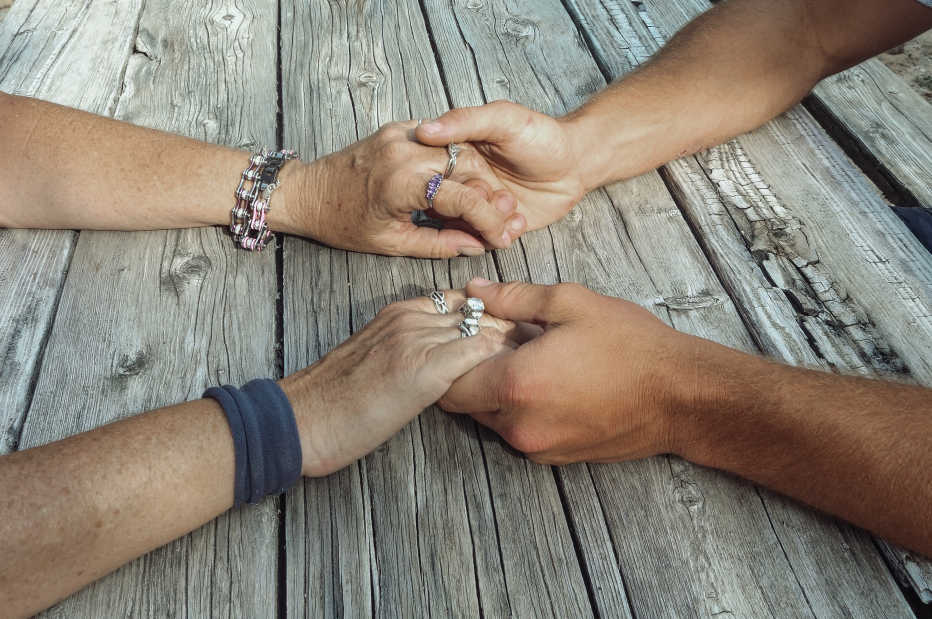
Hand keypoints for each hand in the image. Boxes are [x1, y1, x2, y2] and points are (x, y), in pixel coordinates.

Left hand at [275, 121, 526, 257]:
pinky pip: (440, 140)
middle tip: (496, 219)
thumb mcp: (392, 244)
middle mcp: (406, 151)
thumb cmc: (343, 223)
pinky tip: (458, 181)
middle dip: (489, 194)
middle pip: (471, 166)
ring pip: (460, 148)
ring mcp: (402, 134)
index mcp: (403, 183)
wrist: (307, 192)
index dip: (490, 220)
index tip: (502, 237)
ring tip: (480, 203)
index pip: (465, 199)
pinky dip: (455, 160)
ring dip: (476, 175)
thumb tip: (475, 246)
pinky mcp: (397, 128)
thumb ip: (438, 244)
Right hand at [279, 290, 522, 475]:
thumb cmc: (336, 398)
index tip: (520, 332)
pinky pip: (476, 354)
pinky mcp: (422, 369)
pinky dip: (500, 362)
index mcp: (401, 310)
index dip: (496, 314)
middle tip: (544, 344)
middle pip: (481, 309)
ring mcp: (417, 339)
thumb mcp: (376, 356)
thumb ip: (412, 346)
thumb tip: (448, 357)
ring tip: (543, 359)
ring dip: (515, 343)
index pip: (465, 299)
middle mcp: (412, 316)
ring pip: (485, 327)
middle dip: (514, 325)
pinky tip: (517, 375)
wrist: (304, 419)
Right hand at [415, 101, 587, 230]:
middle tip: (493, 193)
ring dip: (486, 224)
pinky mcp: (497, 225)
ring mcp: (480, 206)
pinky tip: (520, 218)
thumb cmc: (540, 135)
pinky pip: (487, 240)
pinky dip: (501, 235)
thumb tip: (425, 130)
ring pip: (464, 228)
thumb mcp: (503, 119)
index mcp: (456, 156)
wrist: (576, 163)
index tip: (472, 180)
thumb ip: (465, 121)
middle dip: (468, 208)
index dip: (446, 185)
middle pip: (446, 207)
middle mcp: (463, 182)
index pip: (431, 177)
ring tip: (511, 204)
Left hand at [439, 279, 706, 463]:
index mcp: (516, 383)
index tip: (468, 334)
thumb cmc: (631, 345)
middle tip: (498, 343)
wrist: (680, 397)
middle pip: (466, 403)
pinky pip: (520, 432)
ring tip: (530, 360)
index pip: (450, 381)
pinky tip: (551, 383)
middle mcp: (519, 425)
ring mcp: (537, 447)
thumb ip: (514, 297)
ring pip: (492, 419)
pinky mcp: (556, 457)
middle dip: (472, 373)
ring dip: (498, 392)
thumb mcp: (572, 303)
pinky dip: (522, 410)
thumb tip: (476, 290)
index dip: (451, 355)